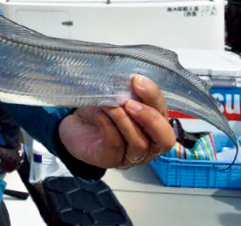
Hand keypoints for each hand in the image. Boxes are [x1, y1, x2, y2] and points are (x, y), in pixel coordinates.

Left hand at [58, 75, 175, 168]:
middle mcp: (148, 146)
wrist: (74, 123)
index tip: (137, 81)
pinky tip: (100, 113)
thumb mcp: (118, 98)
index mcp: (154, 128)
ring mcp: (130, 156)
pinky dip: (108, 125)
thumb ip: (130, 92)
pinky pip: (115, 144)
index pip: (165, 116)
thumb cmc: (101, 110)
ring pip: (139, 143)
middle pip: (164, 139)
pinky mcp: (109, 159)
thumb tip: (134, 80)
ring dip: (123, 119)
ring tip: (110, 104)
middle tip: (129, 102)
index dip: (154, 98)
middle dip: (149, 118)